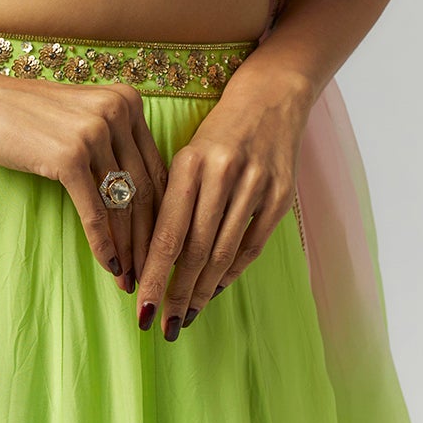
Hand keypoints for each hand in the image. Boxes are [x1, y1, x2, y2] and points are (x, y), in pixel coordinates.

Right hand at [0, 61, 169, 293]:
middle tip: (152, 273)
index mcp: (128, 100)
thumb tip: (141, 196)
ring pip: (124, 204)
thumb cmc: (22, 115)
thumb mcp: (79, 118)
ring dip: (130, 248)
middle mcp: (118, 111)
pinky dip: (104, 243)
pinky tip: (109, 266)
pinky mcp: (69, 155)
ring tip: (130, 279)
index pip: (156, 168)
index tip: (163, 247)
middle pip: (146, 189)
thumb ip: (113, 143)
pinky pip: (95, 211)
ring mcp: (94, 131)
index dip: (163, 214)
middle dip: (150, 238)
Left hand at [136, 59, 315, 338]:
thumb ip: (173, 201)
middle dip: (177, 292)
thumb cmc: (217, 131)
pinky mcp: (282, 194)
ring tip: (187, 314)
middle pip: (196, 250)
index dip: (154, 275)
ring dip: (203, 289)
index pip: (168, 232)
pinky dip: (233, 271)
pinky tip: (216, 289)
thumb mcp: (187, 155)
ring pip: (224, 252)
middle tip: (163, 325)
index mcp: (190, 162)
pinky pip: (253, 244)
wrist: (270, 98)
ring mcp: (256, 184)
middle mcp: (223, 173)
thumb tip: (158, 259)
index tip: (141, 307)